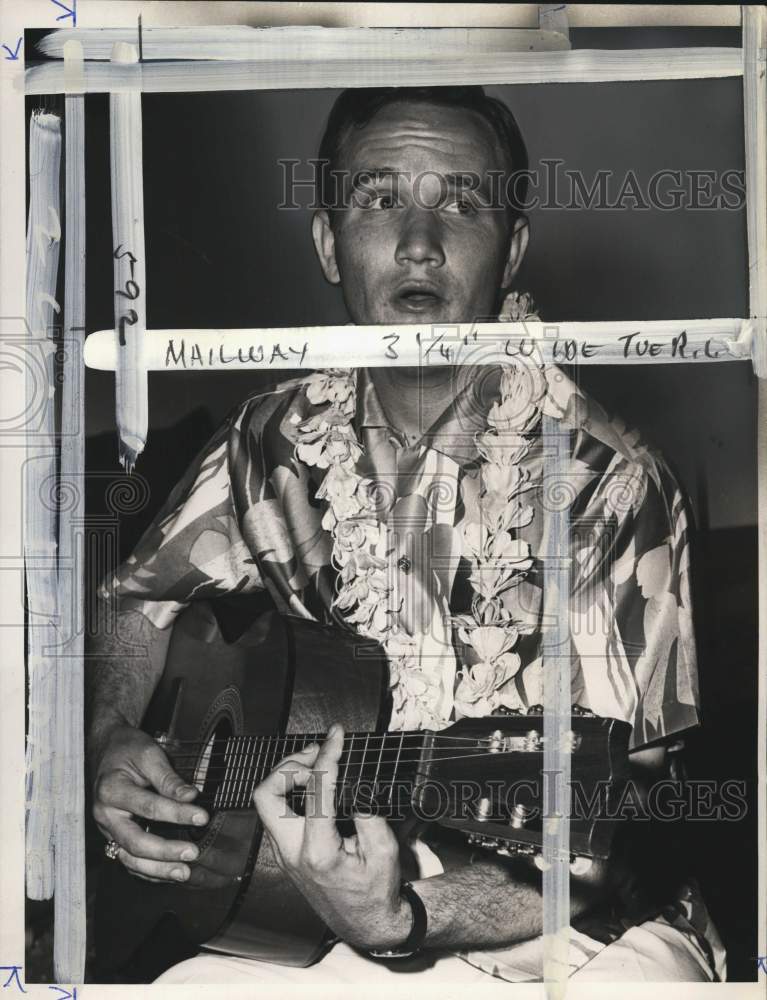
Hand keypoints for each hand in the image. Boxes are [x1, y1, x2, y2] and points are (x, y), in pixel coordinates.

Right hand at [91, 722, 208, 882]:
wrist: (106, 749)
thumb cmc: (127, 749)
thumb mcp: (148, 754)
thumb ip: (168, 778)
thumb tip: (191, 797)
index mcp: (112, 790)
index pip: (148, 807)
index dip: (177, 814)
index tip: (202, 817)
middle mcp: (105, 815)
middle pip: (135, 842)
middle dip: (165, 851)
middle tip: (192, 853)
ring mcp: (107, 829)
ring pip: (129, 858)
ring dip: (157, 869)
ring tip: (183, 872)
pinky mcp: (114, 836)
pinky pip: (129, 860)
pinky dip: (148, 870)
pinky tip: (169, 872)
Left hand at [253, 723, 411, 950]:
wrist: (366, 924)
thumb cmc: (375, 891)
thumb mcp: (384, 850)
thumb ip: (368, 813)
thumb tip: (353, 782)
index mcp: (318, 852)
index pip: (316, 791)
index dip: (327, 756)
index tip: (337, 737)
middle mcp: (293, 853)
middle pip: (267, 794)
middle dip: (289, 765)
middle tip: (317, 754)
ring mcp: (284, 853)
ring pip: (267, 802)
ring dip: (288, 776)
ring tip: (317, 765)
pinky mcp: (285, 852)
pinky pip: (277, 812)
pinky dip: (292, 791)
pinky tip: (314, 785)